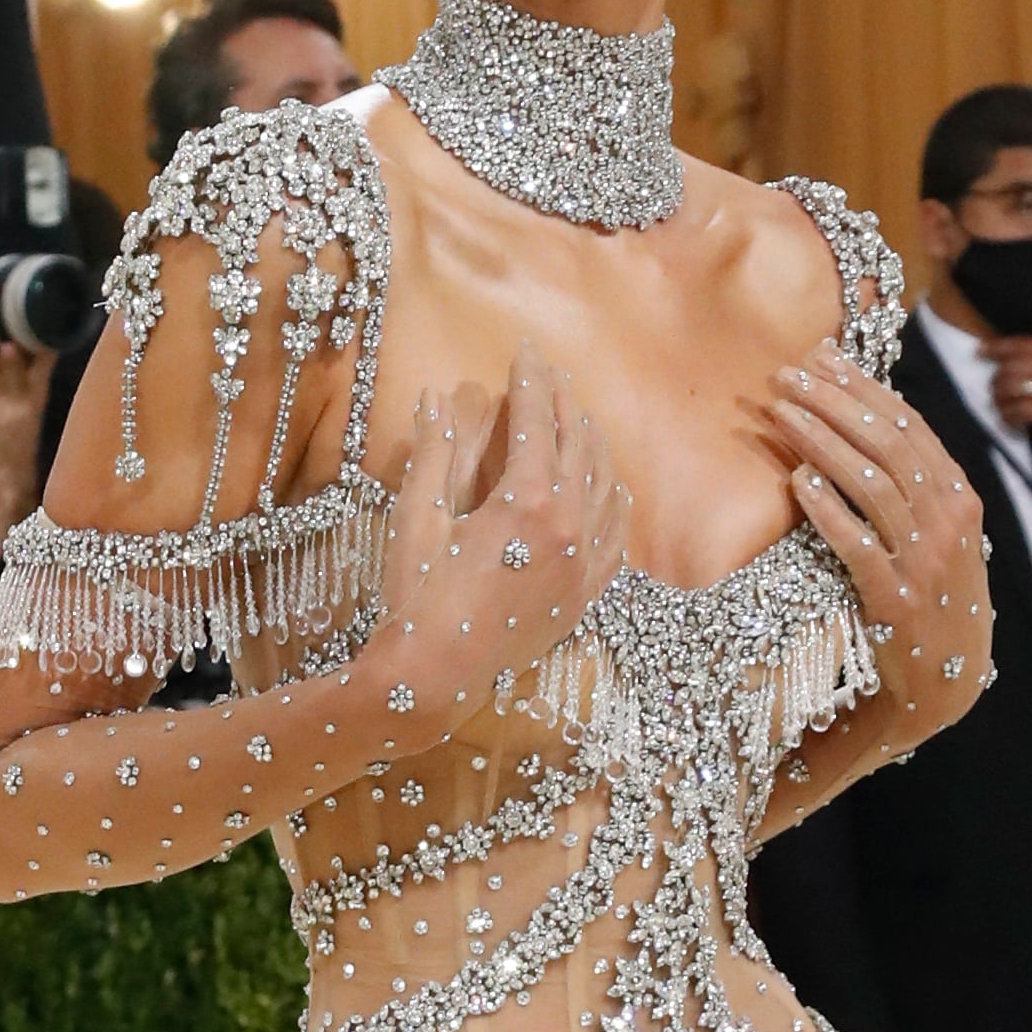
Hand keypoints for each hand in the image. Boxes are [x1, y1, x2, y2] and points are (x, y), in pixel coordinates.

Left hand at [0, 332, 50, 534]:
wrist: (7, 475)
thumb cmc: (19, 439)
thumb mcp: (33, 408)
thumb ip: (31, 380)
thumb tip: (22, 345)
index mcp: (39, 395)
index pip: (44, 363)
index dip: (42, 340)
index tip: (37, 313)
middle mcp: (23, 399)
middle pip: (19, 364)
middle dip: (12, 339)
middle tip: (5, 313)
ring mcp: (2, 406)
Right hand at [362, 353, 628, 741]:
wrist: (434, 678)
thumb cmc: (416, 598)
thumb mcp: (417, 518)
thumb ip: (434, 452)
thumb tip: (436, 396)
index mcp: (528, 503)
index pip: (537, 422)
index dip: (530, 381)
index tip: (525, 352)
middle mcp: (568, 528)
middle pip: (578, 444)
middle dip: (562, 402)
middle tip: (548, 376)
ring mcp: (583, 565)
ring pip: (604, 484)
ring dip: (590, 443)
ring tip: (574, 418)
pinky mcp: (584, 595)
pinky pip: (615, 536)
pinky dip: (613, 500)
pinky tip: (608, 485)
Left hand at [760, 358, 988, 737]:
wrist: (948, 681)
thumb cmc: (934, 599)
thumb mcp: (942, 535)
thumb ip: (915, 484)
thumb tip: (866, 421)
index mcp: (960, 497)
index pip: (908, 425)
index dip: (862, 386)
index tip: (821, 356)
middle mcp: (948, 522)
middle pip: (885, 444)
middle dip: (833, 401)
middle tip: (787, 374)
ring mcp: (924, 561)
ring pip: (871, 483)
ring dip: (822, 441)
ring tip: (782, 412)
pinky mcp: (895, 600)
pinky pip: (858, 543)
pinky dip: (829, 509)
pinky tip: (798, 480)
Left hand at [980, 331, 1031, 445]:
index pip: (1024, 344)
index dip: (998, 347)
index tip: (979, 350)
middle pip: (1014, 366)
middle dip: (997, 377)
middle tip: (991, 387)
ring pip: (1014, 388)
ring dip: (999, 397)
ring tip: (998, 405)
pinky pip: (1023, 410)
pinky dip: (1010, 415)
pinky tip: (1008, 421)